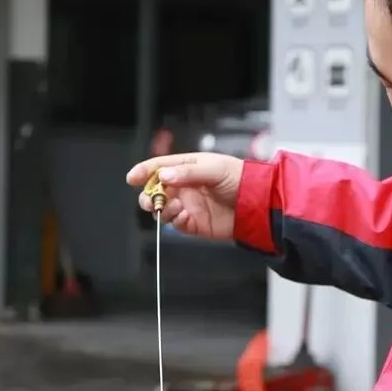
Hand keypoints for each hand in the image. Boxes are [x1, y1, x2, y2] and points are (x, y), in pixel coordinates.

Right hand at [126, 153, 243, 241]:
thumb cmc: (241, 179)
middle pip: (155, 190)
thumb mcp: (215, 168)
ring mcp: (188, 205)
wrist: (258, 204)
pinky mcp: (194, 223)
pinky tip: (183, 215)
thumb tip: (164, 176)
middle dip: (148, 194)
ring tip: (174, 205)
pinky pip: (175, 223)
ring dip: (161, 208)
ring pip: (161, 208)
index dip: (144, 171)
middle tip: (151, 198)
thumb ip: (189, 172)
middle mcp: (185, 187)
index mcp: (188, 168)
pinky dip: (174, 220)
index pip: (160, 167)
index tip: (132, 177)